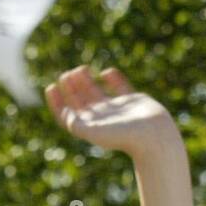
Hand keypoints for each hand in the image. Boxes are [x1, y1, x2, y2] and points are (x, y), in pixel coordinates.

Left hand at [45, 66, 175, 162]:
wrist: (154, 136)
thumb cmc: (123, 136)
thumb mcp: (93, 131)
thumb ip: (74, 123)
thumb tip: (67, 112)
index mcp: (92, 128)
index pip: (69, 116)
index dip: (58, 103)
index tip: (51, 87)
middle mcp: (103, 119)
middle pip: (81, 101)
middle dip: (72, 87)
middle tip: (68, 74)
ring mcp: (118, 110)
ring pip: (97, 92)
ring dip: (87, 80)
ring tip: (82, 69)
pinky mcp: (133, 102)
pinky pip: (120, 87)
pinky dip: (112, 78)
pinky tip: (107, 73)